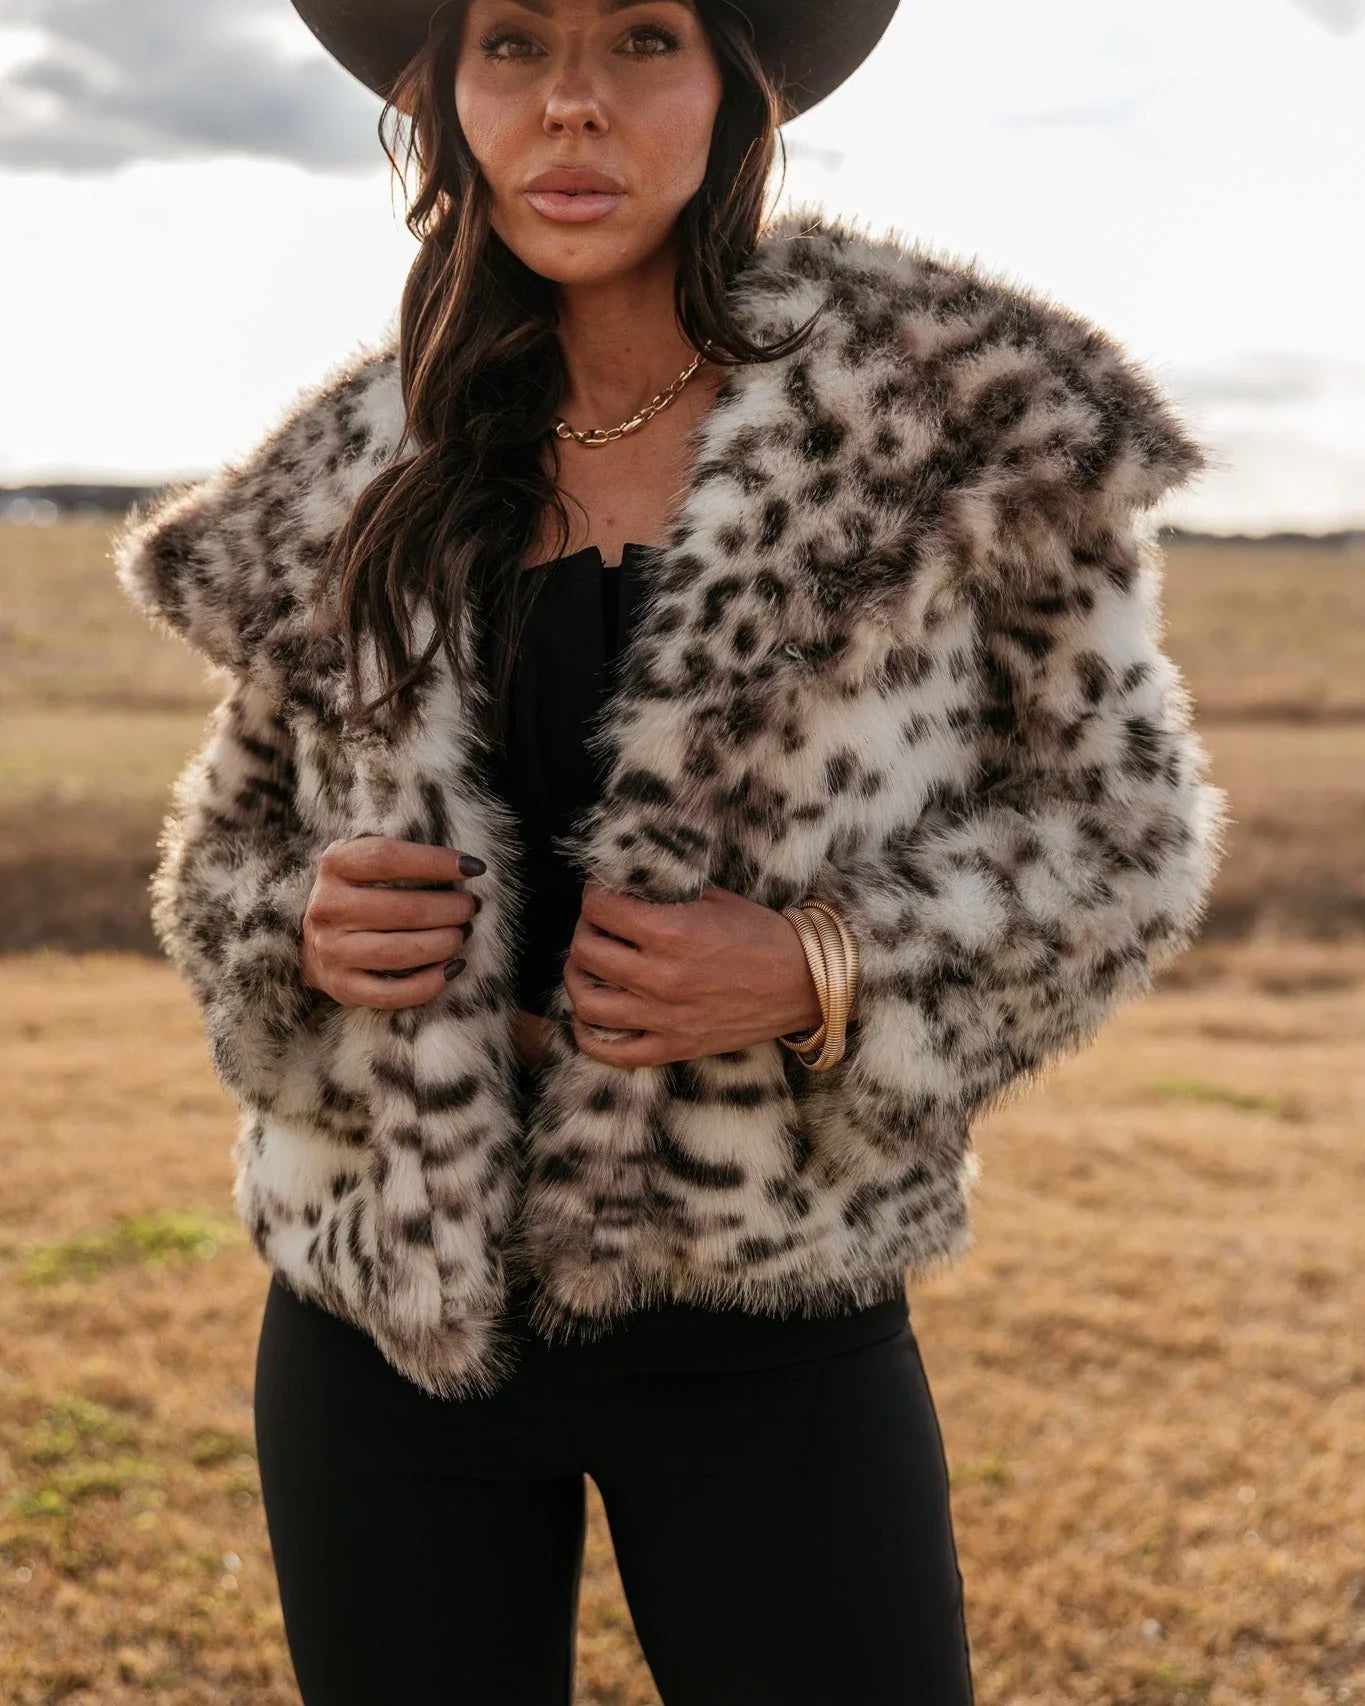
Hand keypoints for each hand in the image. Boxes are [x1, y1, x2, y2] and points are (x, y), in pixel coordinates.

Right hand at [299, 835, 484, 1009]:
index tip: (473, 868)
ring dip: (443, 944)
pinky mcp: (342, 987)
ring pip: (399, 952)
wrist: (312, 940)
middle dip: (450, 909)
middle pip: (403, 910)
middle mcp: (327, 908)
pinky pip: (391, 994)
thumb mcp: (364, 860)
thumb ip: (401, 854)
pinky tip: (453, 968)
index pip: (387, 858)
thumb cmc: (357, 891)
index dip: (436, 861)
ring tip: (463, 934)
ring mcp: (332, 950)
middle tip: (470, 908)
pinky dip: (429, 984)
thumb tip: (463, 866)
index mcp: (334, 865)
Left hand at [561, 881, 823, 1068]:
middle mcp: (661, 977)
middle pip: (585, 951)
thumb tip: (626, 885)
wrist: (806, 983)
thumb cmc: (763, 935)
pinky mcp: (674, 1048)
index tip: (601, 893)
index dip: (594, 894)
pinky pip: (611, 1051)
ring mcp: (664, 1018)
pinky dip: (588, 1034)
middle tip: (597, 925)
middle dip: (585, 930)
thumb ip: (666, 894)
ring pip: (586, 1000)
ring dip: (577, 977)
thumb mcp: (714, 899)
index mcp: (670, 933)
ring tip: (588, 966)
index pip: (600, 908)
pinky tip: (590, 1015)